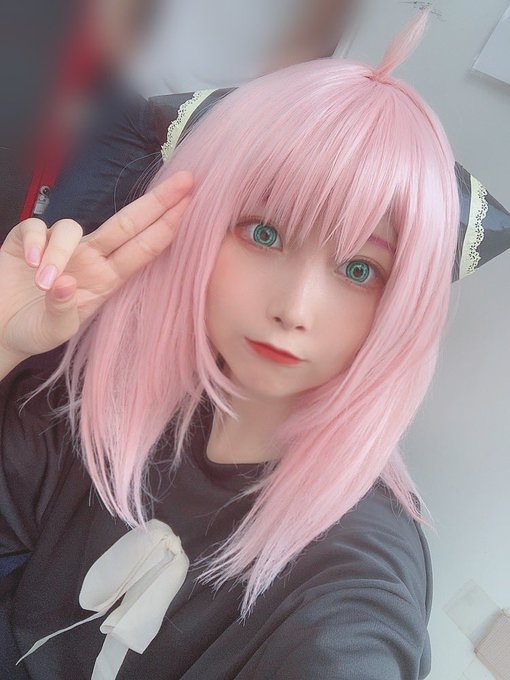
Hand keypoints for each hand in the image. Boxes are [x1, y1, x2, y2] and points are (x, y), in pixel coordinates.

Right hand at [0, 171, 192, 359]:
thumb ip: (61, 311)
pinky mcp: (28, 240)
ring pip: (72, 227)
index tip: (191, 204)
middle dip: (157, 201)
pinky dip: (33, 242)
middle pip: (127, 223)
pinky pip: (36, 227)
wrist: (0, 331)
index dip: (166, 227)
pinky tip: (28, 263)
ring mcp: (61, 248)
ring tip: (43, 280)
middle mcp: (90, 259)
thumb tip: (64, 283)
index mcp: (106, 280)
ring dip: (59, 250)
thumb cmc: (34, 332)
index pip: (143, 249)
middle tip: (186, 181)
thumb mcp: (54, 331)